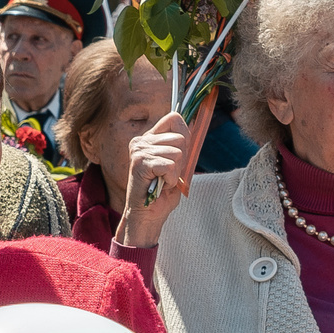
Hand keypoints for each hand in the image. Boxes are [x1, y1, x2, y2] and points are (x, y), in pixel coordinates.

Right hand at [116, 95, 211, 247]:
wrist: (147, 215)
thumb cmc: (162, 191)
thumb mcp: (177, 163)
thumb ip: (182, 145)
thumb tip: (194, 125)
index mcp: (149, 138)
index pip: (174, 117)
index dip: (185, 134)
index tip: (181, 154)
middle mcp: (141, 141)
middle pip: (179, 137)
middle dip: (182, 159)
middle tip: (169, 174)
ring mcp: (139, 151)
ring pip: (176, 153)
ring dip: (176, 172)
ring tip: (164, 180)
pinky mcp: (140, 164)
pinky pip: (169, 166)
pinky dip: (170, 179)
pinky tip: (160, 185)